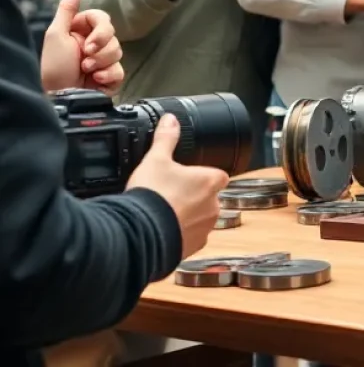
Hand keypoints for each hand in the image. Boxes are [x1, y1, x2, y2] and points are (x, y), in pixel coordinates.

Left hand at [40, 0, 123, 93]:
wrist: (59, 99)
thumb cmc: (54, 68)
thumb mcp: (56, 34)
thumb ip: (68, 8)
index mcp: (80, 32)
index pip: (103, 19)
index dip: (101, 31)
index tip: (88, 44)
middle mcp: (92, 45)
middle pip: (113, 36)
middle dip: (101, 50)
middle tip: (84, 61)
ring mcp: (102, 62)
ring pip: (119, 53)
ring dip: (102, 64)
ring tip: (86, 73)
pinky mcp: (109, 78)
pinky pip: (121, 71)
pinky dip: (110, 76)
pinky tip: (97, 82)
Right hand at [126, 115, 227, 259]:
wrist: (140, 236)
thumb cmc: (152, 196)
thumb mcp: (156, 160)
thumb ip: (166, 139)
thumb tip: (170, 120)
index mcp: (211, 181)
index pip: (218, 175)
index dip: (203, 176)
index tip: (188, 177)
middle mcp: (214, 206)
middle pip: (209, 198)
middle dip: (193, 197)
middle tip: (170, 195)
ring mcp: (204, 229)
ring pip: (200, 220)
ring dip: (186, 217)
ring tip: (163, 214)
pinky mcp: (192, 249)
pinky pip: (189, 239)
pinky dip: (178, 236)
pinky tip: (161, 231)